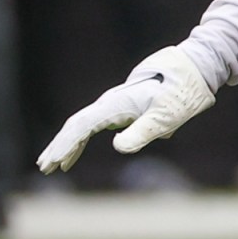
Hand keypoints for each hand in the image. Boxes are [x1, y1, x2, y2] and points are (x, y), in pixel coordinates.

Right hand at [36, 44, 215, 171]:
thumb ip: (143, 132)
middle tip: (44, 167)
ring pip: (81, 125)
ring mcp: (114, 105)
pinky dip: (80, 140)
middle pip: (76, 125)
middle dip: (59, 146)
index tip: (54, 162)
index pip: (82, 126)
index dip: (66, 145)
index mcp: (117, 105)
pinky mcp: (121, 108)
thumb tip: (116, 146)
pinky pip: (93, 125)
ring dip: (66, 144)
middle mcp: (111, 103)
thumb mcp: (166, 117)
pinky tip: (74, 155)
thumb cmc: (182, 95)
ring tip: (52, 165)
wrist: (193, 71)